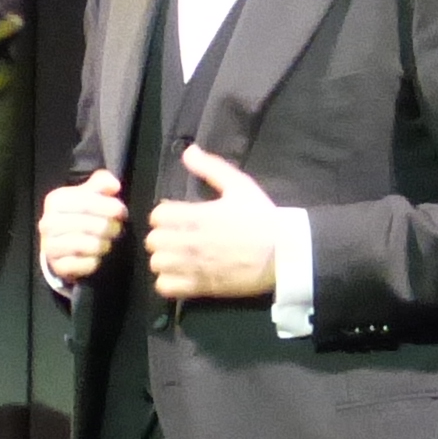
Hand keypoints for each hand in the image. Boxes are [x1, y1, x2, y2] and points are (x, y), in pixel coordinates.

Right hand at [40, 168, 126, 281]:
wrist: (60, 243)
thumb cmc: (78, 214)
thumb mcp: (89, 193)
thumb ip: (102, 183)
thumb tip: (115, 185)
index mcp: (55, 200)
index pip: (88, 202)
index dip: (110, 207)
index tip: (122, 211)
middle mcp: (48, 223)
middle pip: (92, 225)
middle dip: (111, 227)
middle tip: (117, 228)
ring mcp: (50, 246)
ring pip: (91, 246)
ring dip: (105, 244)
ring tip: (107, 241)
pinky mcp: (57, 266)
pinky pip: (86, 264)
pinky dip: (96, 261)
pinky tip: (96, 255)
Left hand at [148, 145, 281, 300]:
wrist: (284, 253)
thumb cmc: (262, 217)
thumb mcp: (239, 185)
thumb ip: (211, 167)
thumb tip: (188, 151)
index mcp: (198, 215)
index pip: (158, 215)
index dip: (165, 214)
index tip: (176, 215)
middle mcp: (191, 242)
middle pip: (153, 240)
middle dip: (162, 236)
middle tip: (176, 235)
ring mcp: (195, 266)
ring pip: (157, 264)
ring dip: (164, 258)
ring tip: (177, 255)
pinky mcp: (201, 287)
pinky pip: (166, 288)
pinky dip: (168, 281)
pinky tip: (180, 274)